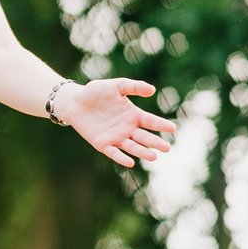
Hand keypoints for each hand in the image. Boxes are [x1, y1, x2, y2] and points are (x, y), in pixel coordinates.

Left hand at [58, 79, 176, 168]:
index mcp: (133, 114)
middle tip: (167, 148)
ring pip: (132, 147)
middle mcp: (127, 128)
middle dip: (155, 142)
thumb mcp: (115, 86)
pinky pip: (114, 153)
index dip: (161, 125)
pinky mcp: (103, 144)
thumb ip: (133, 87)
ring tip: (154, 157)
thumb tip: (152, 89)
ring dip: (142, 152)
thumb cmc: (95, 92)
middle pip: (144, 137)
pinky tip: (130, 162)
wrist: (75, 101)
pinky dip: (121, 158)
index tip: (173, 128)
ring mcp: (116, 137)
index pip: (150, 121)